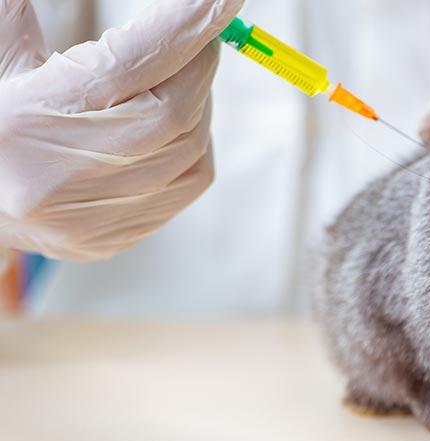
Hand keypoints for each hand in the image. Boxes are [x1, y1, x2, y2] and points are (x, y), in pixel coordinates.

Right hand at [0, 0, 242, 260]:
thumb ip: (27, 15)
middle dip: (199, 65)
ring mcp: (86, 218)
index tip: (221, 0)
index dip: (182, 28)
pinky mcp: (109, 239)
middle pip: (172, 114)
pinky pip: (187, 182)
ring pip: (190, 149)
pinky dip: (195, 142)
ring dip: (199, 103)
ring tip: (180, 78)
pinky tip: (175, 123)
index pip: (127, 66)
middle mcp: (56, 178)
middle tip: (202, 34)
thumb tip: (154, 5)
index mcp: (21, 119)